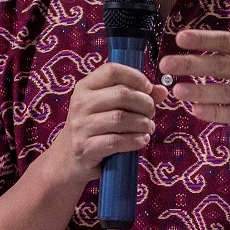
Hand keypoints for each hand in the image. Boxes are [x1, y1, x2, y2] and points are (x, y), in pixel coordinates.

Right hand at [48, 63, 167, 185]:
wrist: (67, 158)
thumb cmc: (94, 127)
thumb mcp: (108, 107)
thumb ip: (135, 96)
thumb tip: (162, 90)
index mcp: (85, 87)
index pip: (112, 70)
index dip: (135, 76)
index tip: (148, 88)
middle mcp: (80, 103)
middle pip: (121, 94)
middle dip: (144, 103)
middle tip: (151, 112)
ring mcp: (80, 126)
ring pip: (121, 118)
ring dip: (142, 123)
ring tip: (148, 127)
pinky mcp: (85, 147)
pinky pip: (116, 141)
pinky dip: (134, 141)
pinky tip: (141, 140)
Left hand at [158, 0, 229, 149]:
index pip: (229, 41)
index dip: (204, 39)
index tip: (181, 37)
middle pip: (222, 66)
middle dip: (192, 64)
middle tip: (166, 62)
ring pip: (225, 92)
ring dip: (200, 91)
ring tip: (176, 90)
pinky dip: (215, 113)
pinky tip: (196, 111)